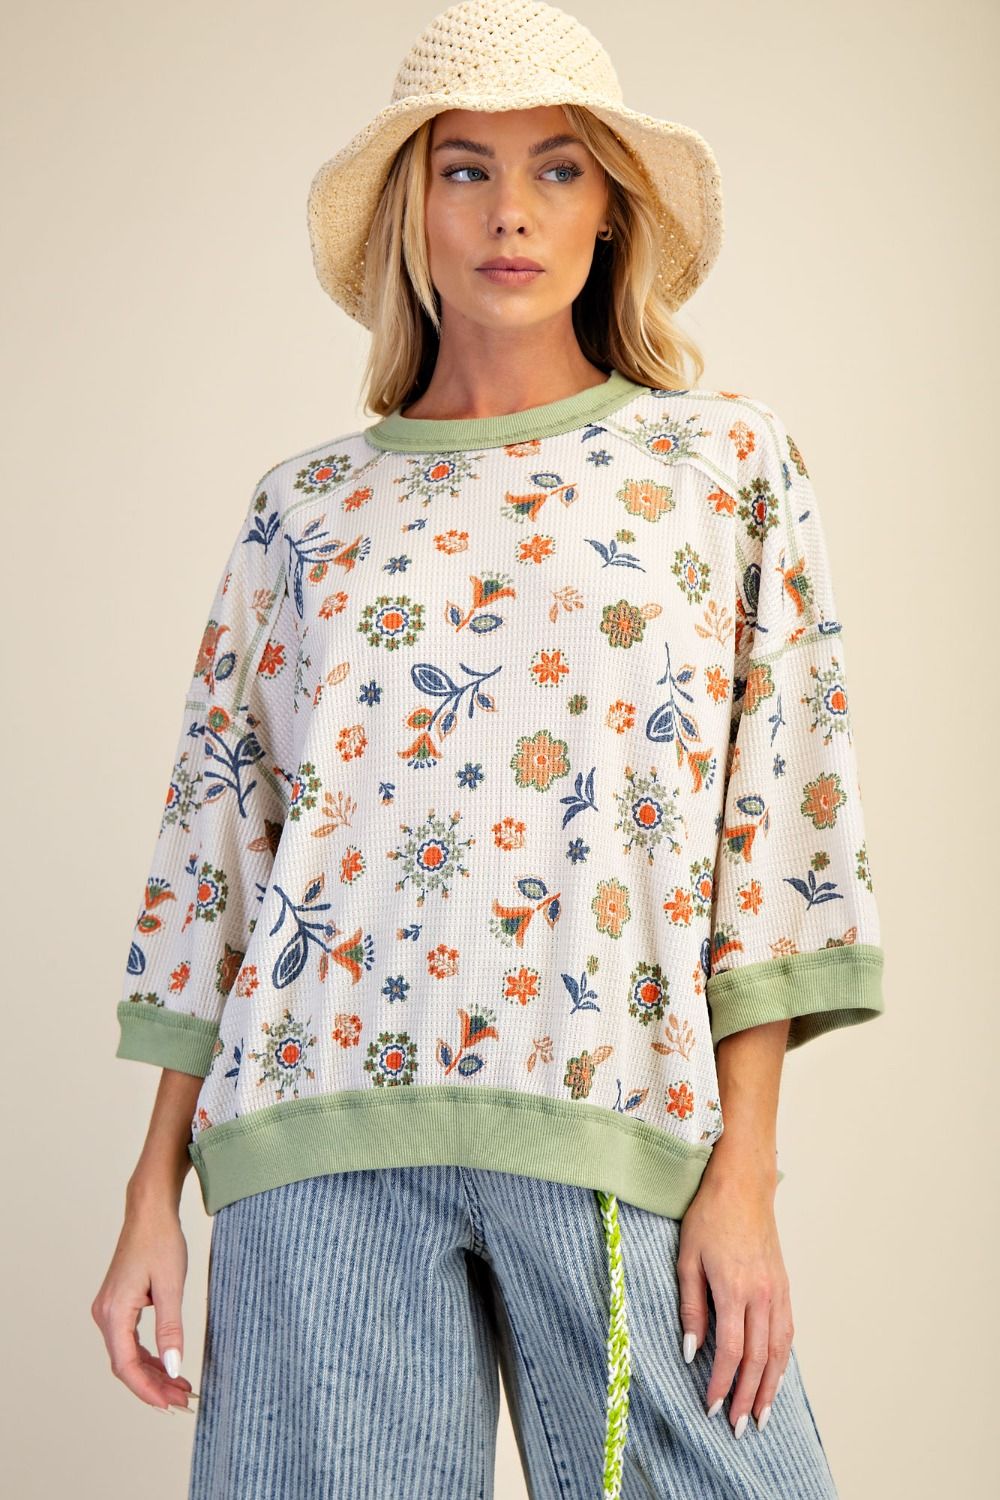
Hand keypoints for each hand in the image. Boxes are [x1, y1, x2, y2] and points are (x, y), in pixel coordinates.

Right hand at [91, 1194, 197, 1414]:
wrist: (150, 1211)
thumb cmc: (161, 1241)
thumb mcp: (171, 1286)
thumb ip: (171, 1329)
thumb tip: (174, 1368)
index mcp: (114, 1312)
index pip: (126, 1366)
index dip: (147, 1389)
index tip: (170, 1404)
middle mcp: (105, 1314)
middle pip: (125, 1364)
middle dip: (153, 1385)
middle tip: (183, 1399)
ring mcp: (109, 1309)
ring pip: (127, 1354)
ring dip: (152, 1372)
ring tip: (180, 1387)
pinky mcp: (118, 1304)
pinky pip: (129, 1340)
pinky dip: (148, 1355)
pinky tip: (168, 1364)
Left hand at [676, 1163, 792, 1436]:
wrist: (742, 1185)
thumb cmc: (708, 1217)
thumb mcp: (687, 1259)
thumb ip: (691, 1308)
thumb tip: (690, 1350)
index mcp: (734, 1289)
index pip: (730, 1351)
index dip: (721, 1383)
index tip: (711, 1406)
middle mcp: (762, 1295)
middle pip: (757, 1359)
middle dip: (748, 1397)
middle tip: (740, 1428)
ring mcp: (778, 1291)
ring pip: (778, 1351)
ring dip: (770, 1387)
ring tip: (762, 1415)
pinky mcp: (784, 1285)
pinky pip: (787, 1332)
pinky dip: (781, 1360)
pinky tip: (775, 1376)